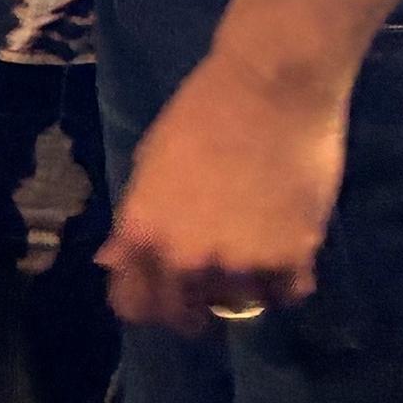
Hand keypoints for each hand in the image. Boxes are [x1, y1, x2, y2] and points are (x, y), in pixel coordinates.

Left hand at [100, 50, 348, 329]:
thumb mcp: (150, 164)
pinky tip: (288, 249)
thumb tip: (113, 262)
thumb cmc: (203, 111)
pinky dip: (288, 278)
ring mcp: (239, 265)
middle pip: (186, 317)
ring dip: (246, 286)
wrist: (271, 86)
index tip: (166, 297)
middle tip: (215, 283)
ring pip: (241, 306)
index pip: (134, 305)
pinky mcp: (290, 258)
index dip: (149, 303)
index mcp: (142, 234)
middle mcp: (185, 260)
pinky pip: (287, 293)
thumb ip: (135, 222)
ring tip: (257, 248)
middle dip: (196, 306)